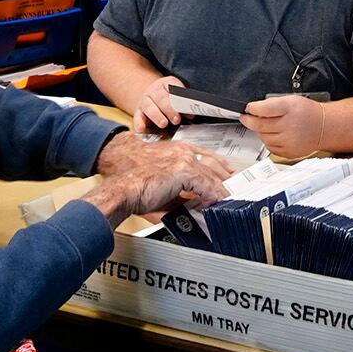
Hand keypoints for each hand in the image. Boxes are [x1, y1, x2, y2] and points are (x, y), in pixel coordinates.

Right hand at [82, 142, 229, 221]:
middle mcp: (182, 151)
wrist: (120, 184)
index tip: (228, 171)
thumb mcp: (163, 179)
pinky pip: (206, 184)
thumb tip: (195, 199)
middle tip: (232, 190)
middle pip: (213, 163)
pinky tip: (215, 202)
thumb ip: (180, 186)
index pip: (206, 154)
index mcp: (177, 149)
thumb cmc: (133, 181)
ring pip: (212, 174)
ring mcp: (183, 160)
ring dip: (220, 189)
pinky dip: (212, 195)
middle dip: (225, 177)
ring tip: (225, 199)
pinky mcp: (183, 171)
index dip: (219, 164)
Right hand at [133, 74, 187, 135]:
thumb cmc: (169, 97)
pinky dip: (139, 123)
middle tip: (177, 119)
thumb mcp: (177, 96)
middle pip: (161, 99)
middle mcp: (154, 90)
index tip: (186, 108)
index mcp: (166, 83)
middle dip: (169, 109)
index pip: (173, 89)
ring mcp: (144, 100)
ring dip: (157, 116)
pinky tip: (141, 129)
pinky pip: (137, 116)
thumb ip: (184, 104)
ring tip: (163, 124)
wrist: (152, 96)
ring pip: (149, 107)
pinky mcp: (138, 111)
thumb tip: (191, 114)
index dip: (180, 99)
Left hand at [240, 93, 325, 159]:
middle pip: (260, 125)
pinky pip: (270, 147)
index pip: (264, 109)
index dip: (252, 109)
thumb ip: (272, 104)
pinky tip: (274, 135)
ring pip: (263, 137)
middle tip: (246, 117)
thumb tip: (254, 109)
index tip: (248, 108)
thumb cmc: (308, 113)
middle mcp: (290, 126)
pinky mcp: (289, 152)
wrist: (325, 127)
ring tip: (266, 126)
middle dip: (249, 121)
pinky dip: (268, 141)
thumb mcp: (291, 100)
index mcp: (290, 109)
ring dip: (260, 131)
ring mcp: (289, 141)